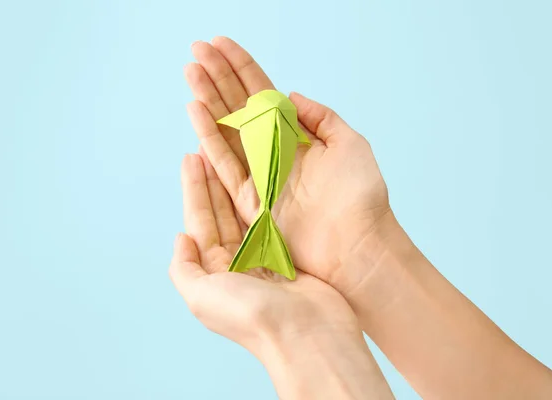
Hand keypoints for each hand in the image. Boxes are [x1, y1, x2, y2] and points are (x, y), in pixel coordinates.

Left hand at [170, 153, 393, 398]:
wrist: (308, 333)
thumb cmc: (252, 317)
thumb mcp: (201, 297)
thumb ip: (184, 268)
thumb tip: (181, 238)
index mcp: (215, 273)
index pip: (200, 223)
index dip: (194, 191)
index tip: (190, 160)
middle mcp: (237, 263)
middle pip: (221, 213)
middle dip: (212, 181)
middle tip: (207, 147)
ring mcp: (264, 256)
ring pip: (245, 211)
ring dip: (235, 184)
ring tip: (229, 154)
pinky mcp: (289, 252)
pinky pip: (271, 217)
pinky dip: (264, 196)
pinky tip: (260, 175)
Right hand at [184, 37, 398, 293]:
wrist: (357, 244)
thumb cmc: (360, 197)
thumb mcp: (349, 143)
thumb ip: (320, 117)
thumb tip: (291, 94)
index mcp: (297, 136)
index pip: (262, 94)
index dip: (241, 68)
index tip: (220, 44)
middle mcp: (275, 152)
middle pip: (240, 107)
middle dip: (218, 77)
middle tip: (197, 50)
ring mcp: (261, 175)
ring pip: (227, 130)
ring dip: (208, 100)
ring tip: (190, 72)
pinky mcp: (251, 200)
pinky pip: (225, 163)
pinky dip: (209, 136)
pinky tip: (196, 111)